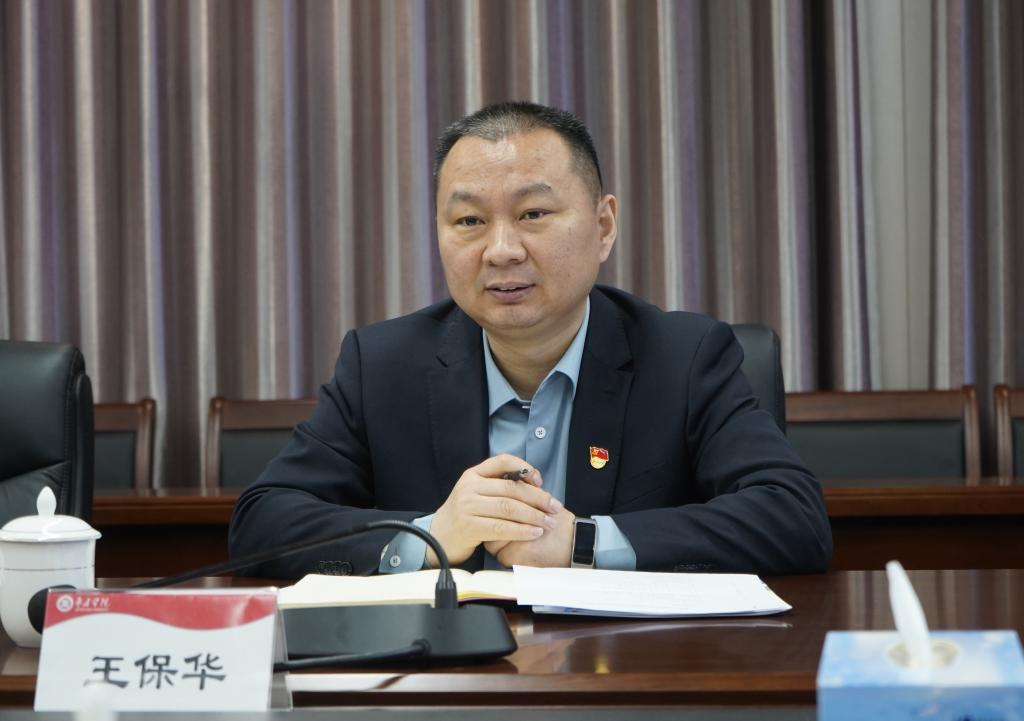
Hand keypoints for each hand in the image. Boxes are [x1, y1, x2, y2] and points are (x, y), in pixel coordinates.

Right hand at [426, 454, 562, 565]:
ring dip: (534, 516)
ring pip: (509, 508)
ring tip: (549, 523)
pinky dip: (522, 531)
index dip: (525, 469)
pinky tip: (534, 533)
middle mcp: (469, 486)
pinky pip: (502, 527)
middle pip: (511, 488)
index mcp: (473, 474)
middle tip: (555, 507)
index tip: (540, 481)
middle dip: (538, 498)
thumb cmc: (464, 515)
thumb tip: (534, 484)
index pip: (503, 461)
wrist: (437, 536)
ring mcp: (467, 506)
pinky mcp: (469, 527)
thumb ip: (498, 486)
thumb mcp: (476, 493)